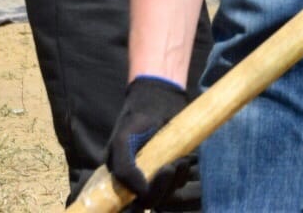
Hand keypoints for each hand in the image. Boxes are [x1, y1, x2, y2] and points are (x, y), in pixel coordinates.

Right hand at [106, 76, 191, 207]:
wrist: (159, 100)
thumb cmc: (137, 119)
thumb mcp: (123, 140)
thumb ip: (124, 168)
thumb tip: (140, 195)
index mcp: (118, 177)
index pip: (129, 204)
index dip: (144, 199)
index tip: (156, 181)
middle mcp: (134, 181)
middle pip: (149, 201)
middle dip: (163, 187)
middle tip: (170, 166)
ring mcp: (152, 177)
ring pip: (166, 195)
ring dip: (175, 180)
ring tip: (179, 159)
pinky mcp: (168, 171)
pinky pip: (177, 184)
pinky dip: (182, 175)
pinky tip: (183, 158)